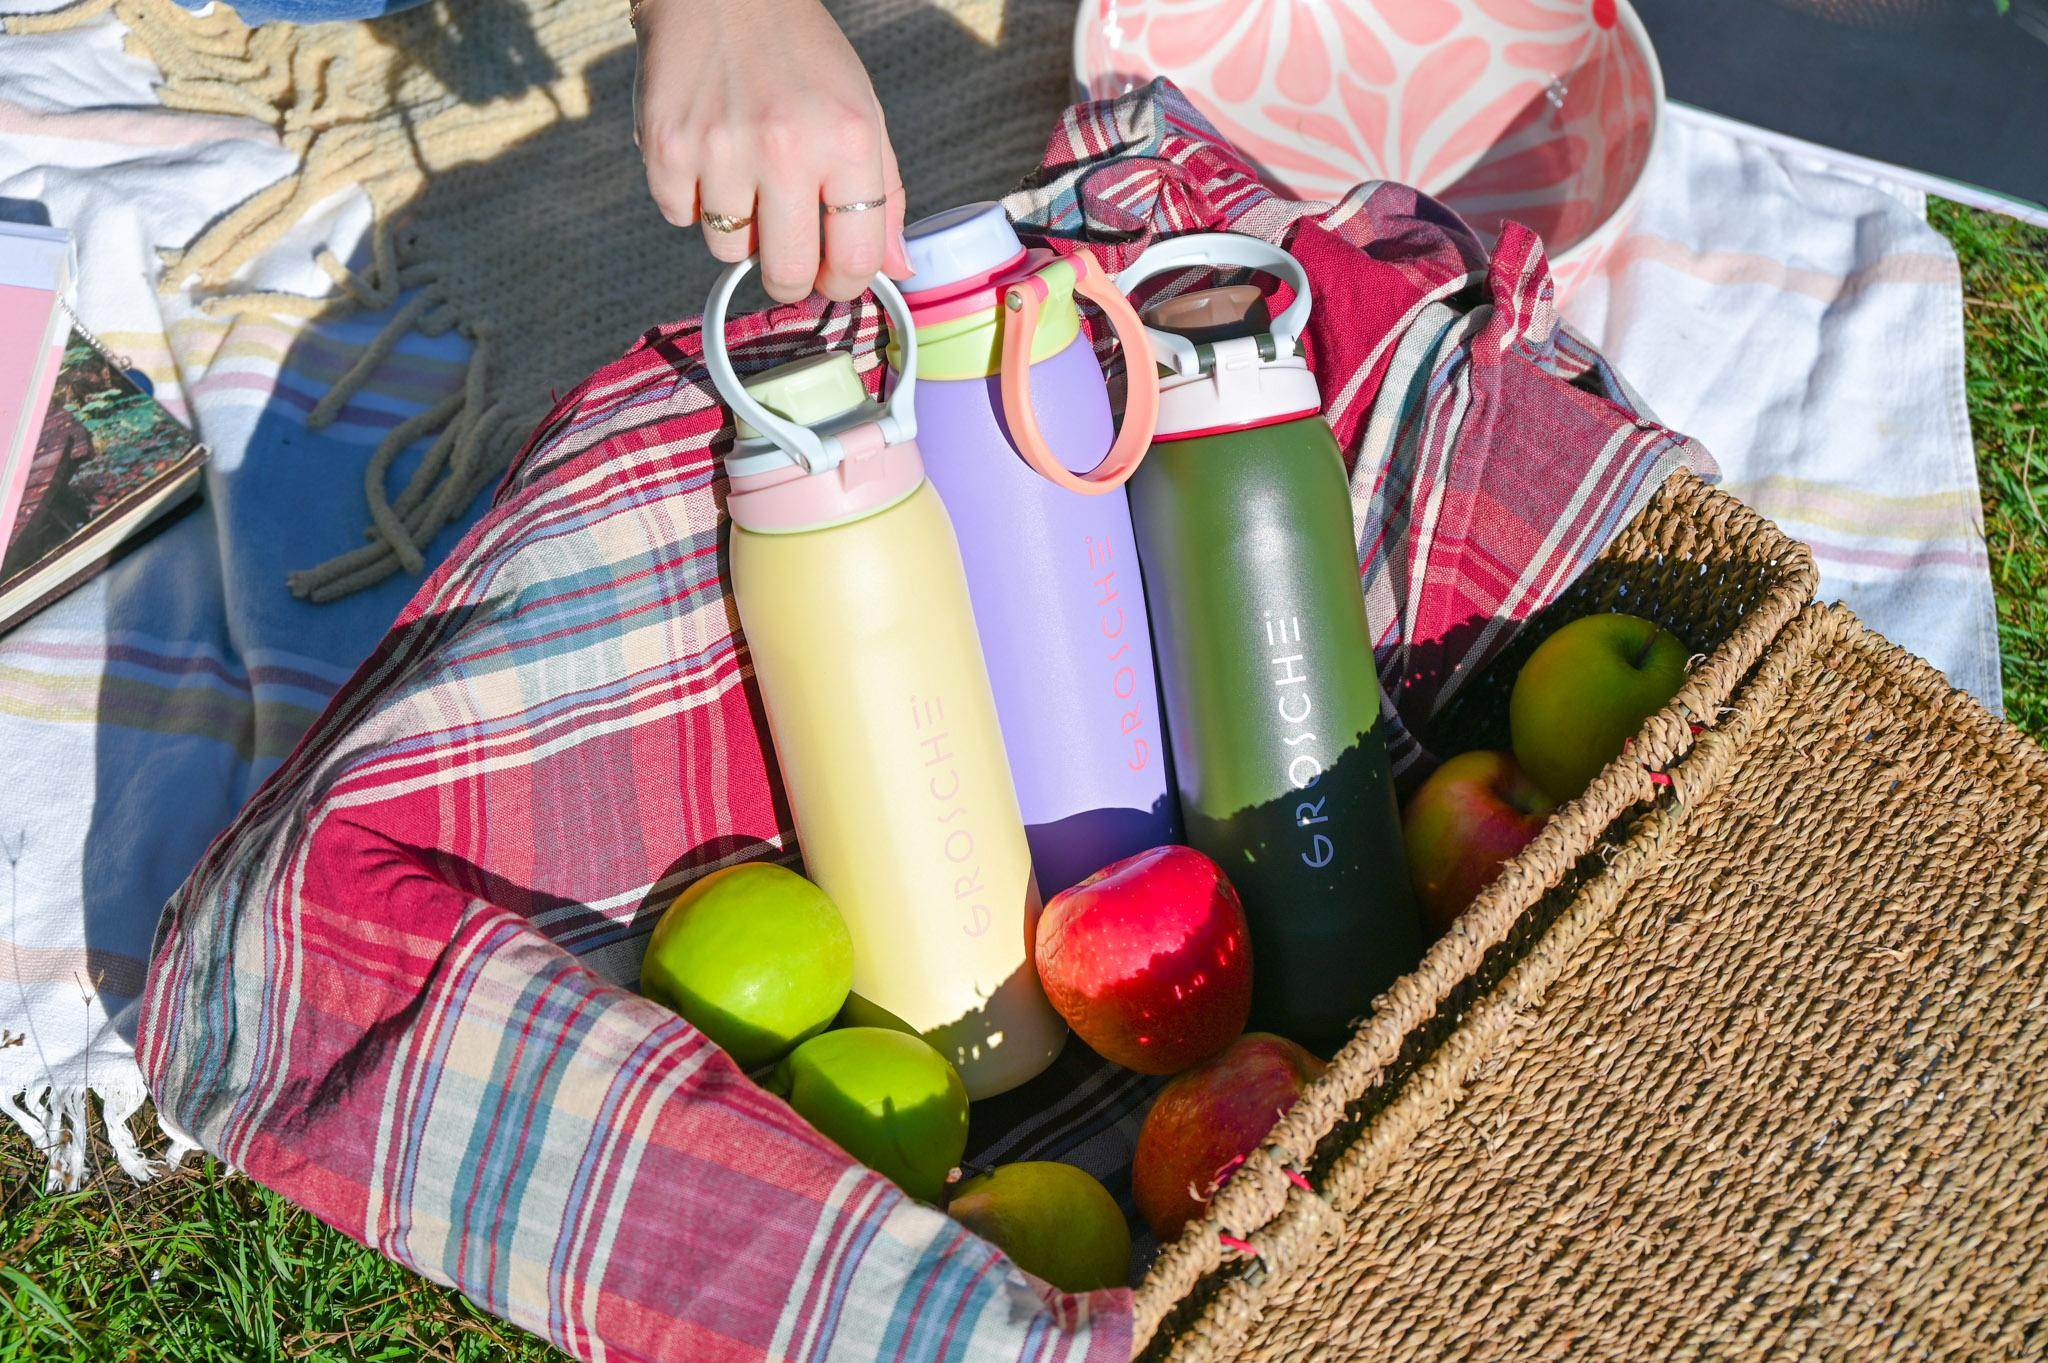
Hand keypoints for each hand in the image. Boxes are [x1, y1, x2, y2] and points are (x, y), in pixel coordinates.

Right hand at [633, 0, 911, 304]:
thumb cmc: (799, 55)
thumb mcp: (863, 112)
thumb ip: (885, 196)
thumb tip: (897, 269)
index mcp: (847, 141)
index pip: (854, 261)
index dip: (844, 283)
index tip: (834, 278)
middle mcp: (785, 148)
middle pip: (787, 275)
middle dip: (791, 279)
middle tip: (788, 253)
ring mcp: (721, 150)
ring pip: (728, 252)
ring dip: (738, 230)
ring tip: (744, 177)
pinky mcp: (667, 147)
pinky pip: (680, 218)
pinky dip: (692, 201)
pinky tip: (708, 158)